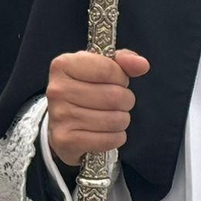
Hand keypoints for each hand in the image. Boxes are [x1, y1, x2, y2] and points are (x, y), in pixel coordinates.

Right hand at [45, 49, 149, 165]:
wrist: (61, 125)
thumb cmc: (85, 91)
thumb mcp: (101, 68)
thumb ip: (123, 61)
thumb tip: (142, 64)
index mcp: (64, 65)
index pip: (108, 69)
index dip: (121, 78)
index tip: (116, 82)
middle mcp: (57, 89)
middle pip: (114, 96)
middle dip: (125, 101)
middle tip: (118, 103)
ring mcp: (59, 116)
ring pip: (114, 120)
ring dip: (122, 120)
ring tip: (112, 117)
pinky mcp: (65, 140)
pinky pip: (108, 140)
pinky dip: (116, 138)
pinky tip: (107, 133)